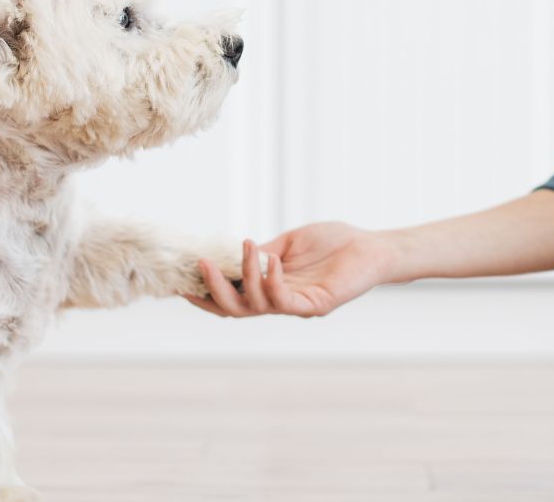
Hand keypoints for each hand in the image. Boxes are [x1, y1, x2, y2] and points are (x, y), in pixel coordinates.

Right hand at [184, 222, 392, 317]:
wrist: (371, 247)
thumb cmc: (334, 243)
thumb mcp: (288, 245)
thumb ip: (262, 254)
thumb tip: (231, 254)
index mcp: (270, 289)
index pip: (231, 299)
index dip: (206, 293)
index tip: (182, 280)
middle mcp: (280, 303)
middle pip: (235, 310)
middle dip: (213, 291)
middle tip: (201, 265)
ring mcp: (296, 307)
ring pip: (255, 305)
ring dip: (244, 276)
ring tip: (247, 246)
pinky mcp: (315, 306)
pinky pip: (283, 300)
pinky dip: (272, 280)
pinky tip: (272, 259)